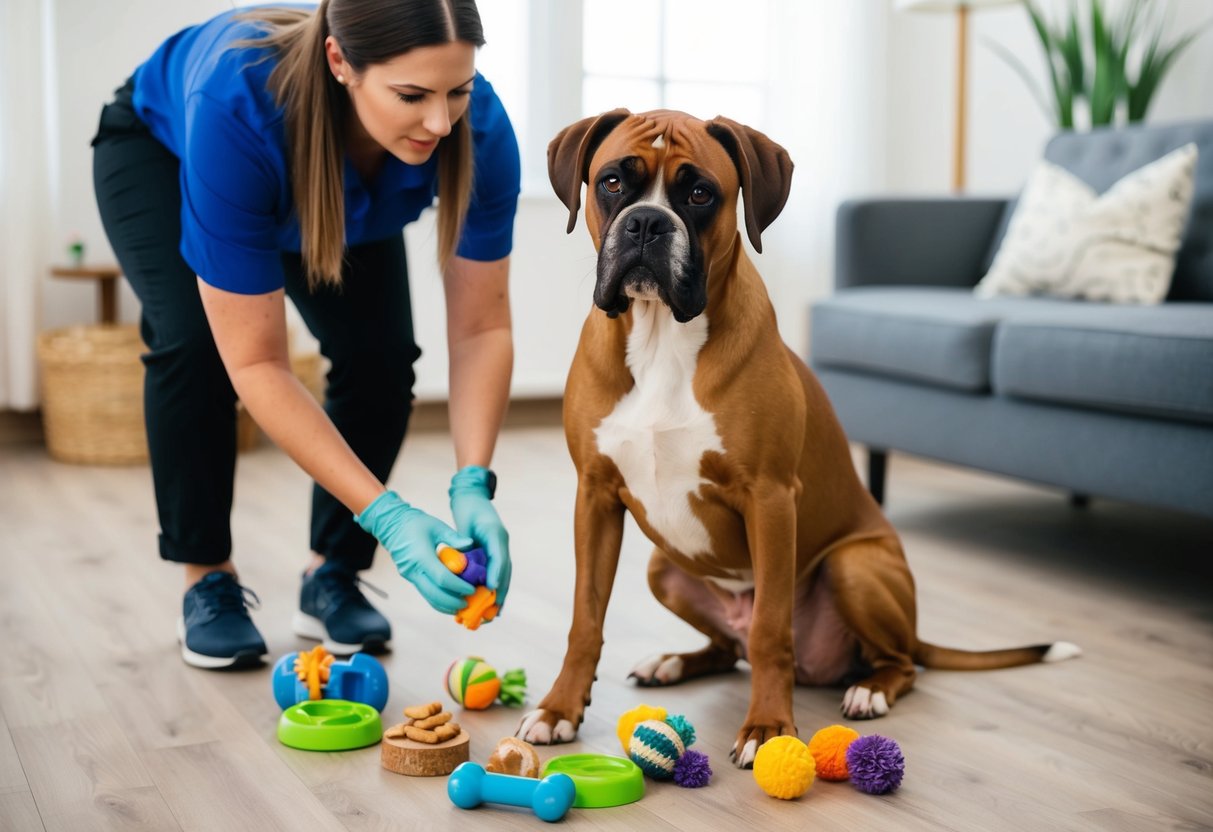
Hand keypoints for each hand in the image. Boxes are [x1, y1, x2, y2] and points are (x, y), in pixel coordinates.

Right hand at [355, 491, 474, 614]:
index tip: (471, 588)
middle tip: (469, 603)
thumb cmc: (415, 523)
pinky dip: (438, 600)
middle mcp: (413, 570)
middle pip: (435, 594)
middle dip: (453, 602)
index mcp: (421, 556)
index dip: (458, 586)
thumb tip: (470, 545)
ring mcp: (409, 576)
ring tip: (461, 606)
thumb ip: (454, 537)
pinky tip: (449, 601)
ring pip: (428, 597)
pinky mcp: (410, 578)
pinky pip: (425, 593)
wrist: (390, 525)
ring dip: (445, 605)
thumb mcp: (437, 526)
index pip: (442, 578)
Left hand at [449, 466, 510, 612]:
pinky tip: (489, 603)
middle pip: (505, 571)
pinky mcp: (496, 552)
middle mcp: (501, 542)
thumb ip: (465, 546)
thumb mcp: (464, 526)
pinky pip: (497, 573)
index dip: (496, 574)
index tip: (491, 590)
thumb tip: (462, 568)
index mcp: (495, 534)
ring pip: (503, 575)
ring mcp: (500, 547)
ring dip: (498, 595)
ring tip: (493, 614)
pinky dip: (494, 588)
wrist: (472, 497)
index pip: (499, 558)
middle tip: (493, 612)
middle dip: (499, 593)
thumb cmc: (467, 509)